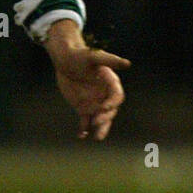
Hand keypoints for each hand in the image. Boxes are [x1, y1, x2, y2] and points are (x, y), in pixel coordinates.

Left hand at [44, 21, 130, 139]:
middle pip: (110, 110)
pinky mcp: (83, 108)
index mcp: (111, 84)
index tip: (103, 107)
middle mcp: (105, 95)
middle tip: (96, 122)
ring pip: (100, 119)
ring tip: (97, 138)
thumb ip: (111, 61)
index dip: (112, 103)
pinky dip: (84, 129)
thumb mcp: (94, 56)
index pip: (116, 96)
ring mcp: (95, 103)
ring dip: (100, 128)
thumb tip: (128, 63)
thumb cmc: (81, 55)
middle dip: (105, 117)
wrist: (65, 60)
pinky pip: (85, 122)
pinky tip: (81, 135)